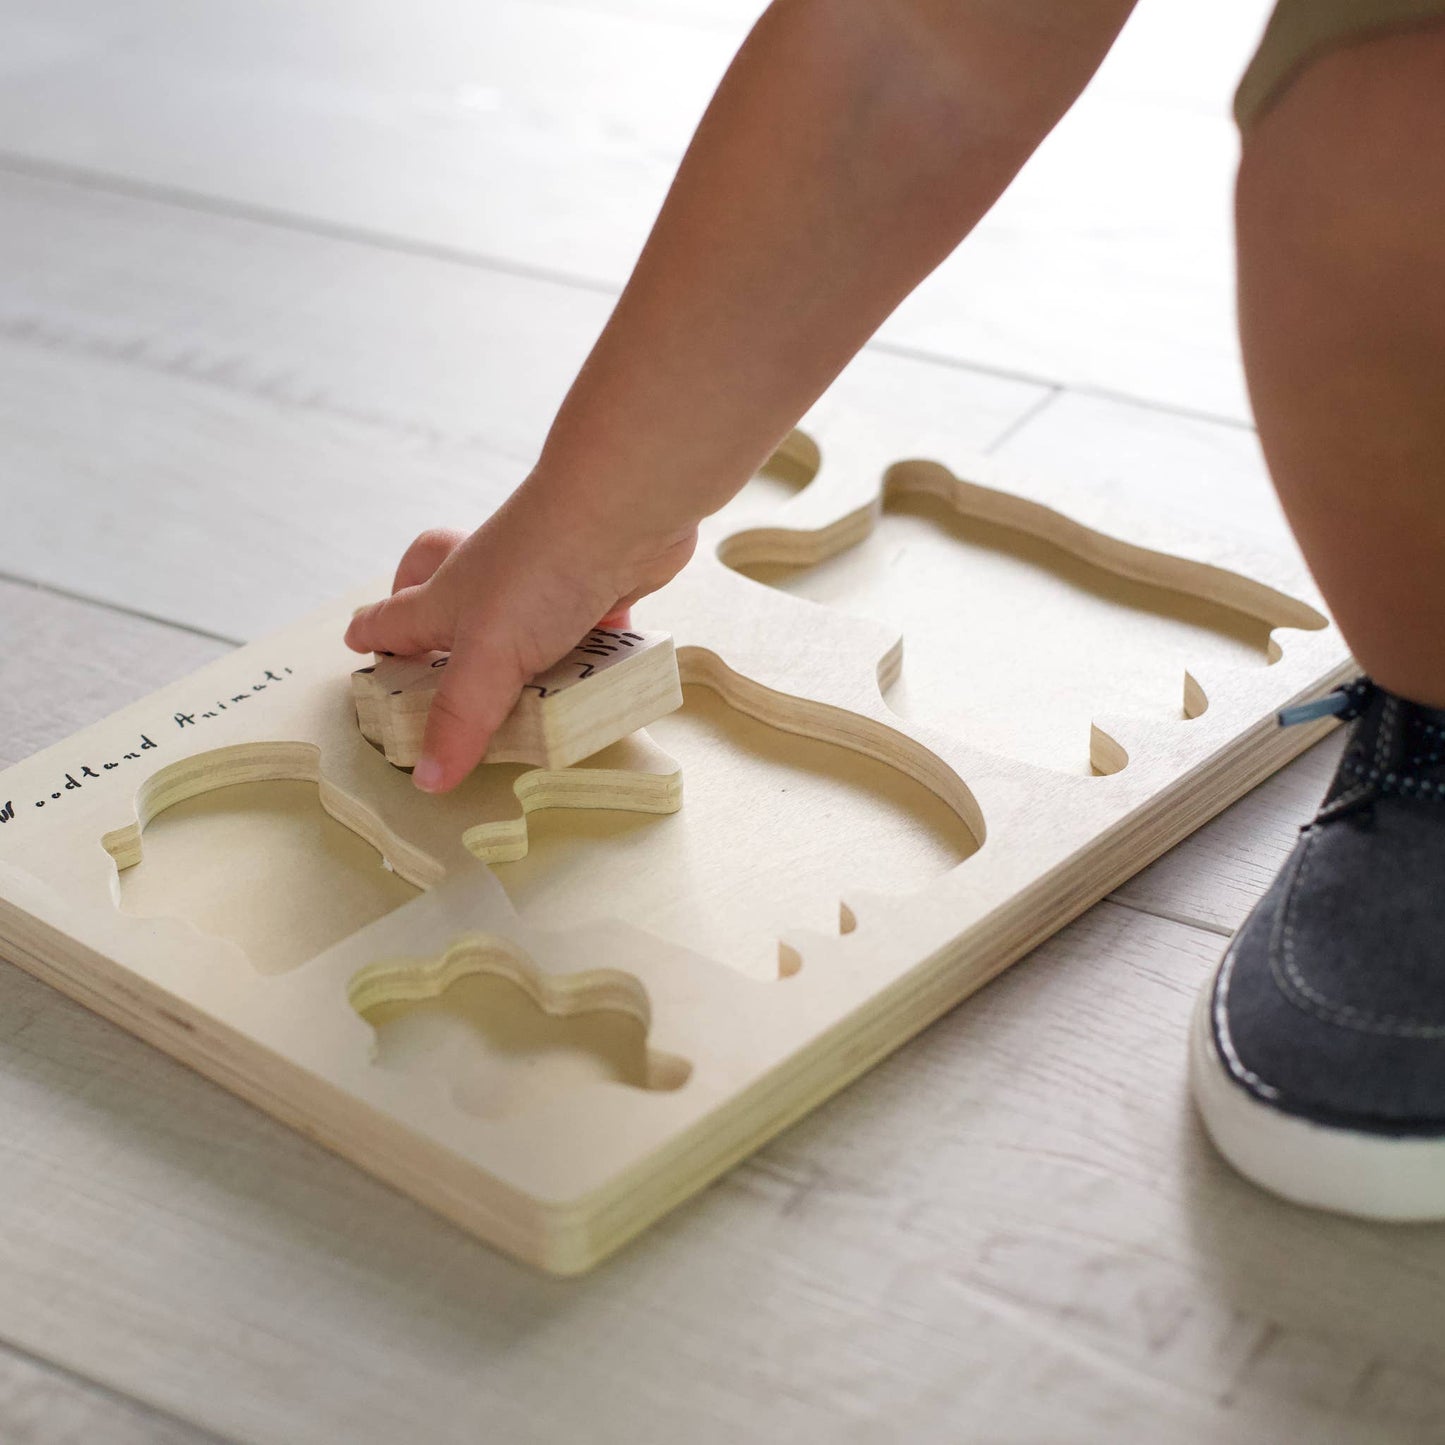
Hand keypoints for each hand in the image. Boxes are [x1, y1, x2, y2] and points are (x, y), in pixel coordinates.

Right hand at [344, 475, 695, 792]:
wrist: (625, 509)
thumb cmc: (542, 569)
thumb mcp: (489, 656)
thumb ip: (461, 719)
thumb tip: (427, 778)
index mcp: (448, 596)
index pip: (395, 616)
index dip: (373, 632)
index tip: (356, 642)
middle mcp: (491, 584)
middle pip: (440, 583)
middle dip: (425, 608)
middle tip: (427, 642)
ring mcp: (544, 580)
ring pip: (519, 610)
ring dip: (517, 640)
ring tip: (527, 689)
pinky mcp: (597, 583)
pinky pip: (588, 621)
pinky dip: (593, 645)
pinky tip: (606, 673)